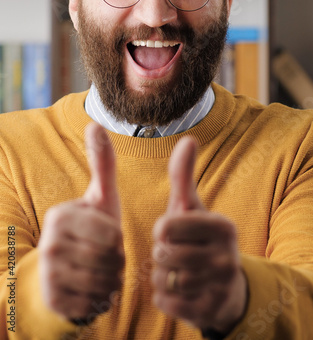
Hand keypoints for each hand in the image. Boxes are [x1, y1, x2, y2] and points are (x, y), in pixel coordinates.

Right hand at [39, 123, 123, 320]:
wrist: (67, 267)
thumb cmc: (92, 228)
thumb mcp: (100, 196)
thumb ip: (102, 162)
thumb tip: (95, 122)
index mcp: (60, 216)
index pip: (112, 236)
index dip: (119, 239)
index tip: (109, 236)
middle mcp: (49, 245)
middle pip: (109, 260)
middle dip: (117, 260)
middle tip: (108, 255)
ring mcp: (48, 275)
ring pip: (104, 283)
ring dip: (111, 279)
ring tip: (102, 269)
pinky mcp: (53, 300)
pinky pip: (94, 304)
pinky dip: (101, 297)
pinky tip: (93, 286)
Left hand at [152, 137, 246, 334]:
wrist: (225, 286)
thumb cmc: (200, 237)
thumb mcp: (192, 206)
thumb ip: (184, 175)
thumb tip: (188, 138)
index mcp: (222, 226)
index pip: (166, 227)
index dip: (162, 231)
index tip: (172, 232)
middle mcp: (227, 255)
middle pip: (163, 254)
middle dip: (161, 254)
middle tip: (175, 253)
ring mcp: (220, 286)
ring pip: (163, 279)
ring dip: (162, 275)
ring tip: (177, 270)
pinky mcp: (209, 311)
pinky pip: (166, 303)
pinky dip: (165, 296)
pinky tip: (179, 289)